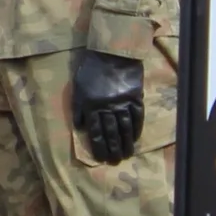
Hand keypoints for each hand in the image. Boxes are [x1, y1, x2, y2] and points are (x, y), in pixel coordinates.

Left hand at [70, 48, 146, 164]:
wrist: (112, 53)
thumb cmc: (90, 69)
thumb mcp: (78, 87)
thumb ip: (78, 108)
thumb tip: (80, 127)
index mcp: (91, 106)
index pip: (95, 132)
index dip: (98, 147)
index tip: (101, 159)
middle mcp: (107, 108)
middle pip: (111, 133)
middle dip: (113, 150)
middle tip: (115, 162)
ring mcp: (123, 103)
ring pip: (125, 128)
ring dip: (126, 144)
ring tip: (127, 155)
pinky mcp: (135, 98)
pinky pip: (137, 118)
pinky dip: (137, 129)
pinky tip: (135, 138)